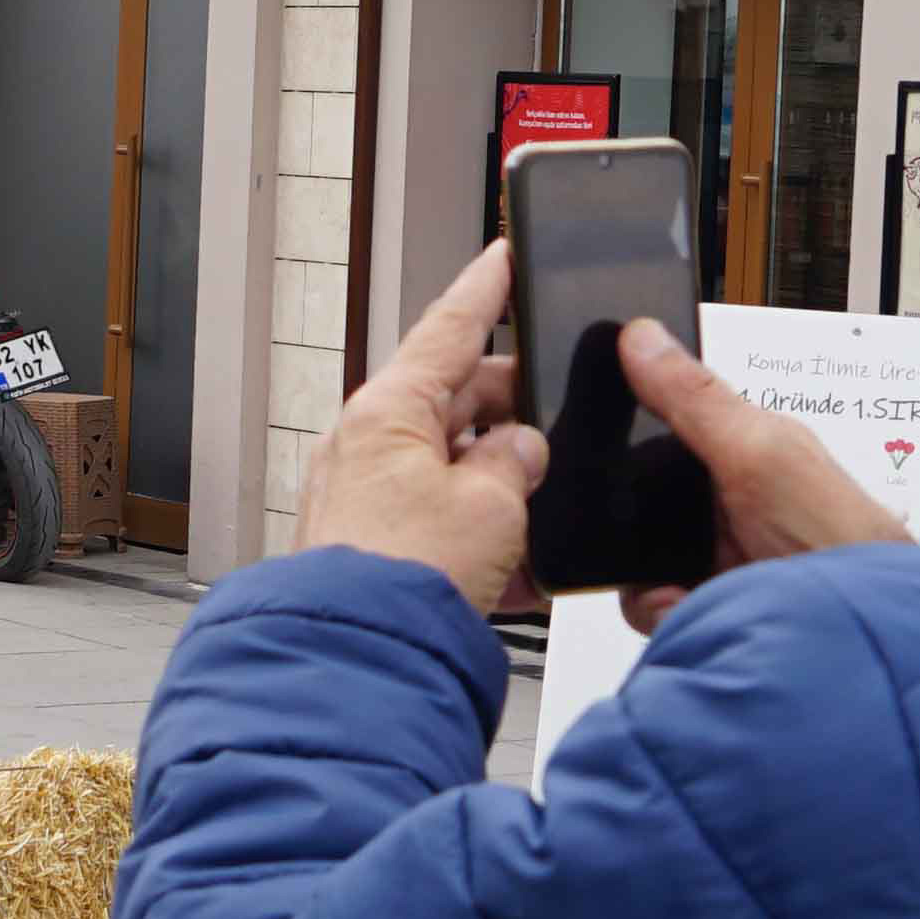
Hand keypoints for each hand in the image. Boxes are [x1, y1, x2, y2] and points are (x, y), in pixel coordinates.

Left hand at [297, 244, 545, 614]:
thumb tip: (520, 453)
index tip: (506, 255)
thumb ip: (516, 461)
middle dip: (514, 415)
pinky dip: (484, 540)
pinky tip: (520, 572)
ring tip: (544, 514)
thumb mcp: (492, 505)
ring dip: (504, 491)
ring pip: (455, 472)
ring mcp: (367, 500)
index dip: (487, 290)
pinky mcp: (376, 551)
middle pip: (457, 404)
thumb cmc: (402, 578)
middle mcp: (368, 448)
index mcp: (389, 412)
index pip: (449, 328)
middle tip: (561, 420)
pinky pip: (442, 526)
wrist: (358, 662)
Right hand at [615, 319, 912, 629]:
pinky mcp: (708, 607)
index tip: (597, 444)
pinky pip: (651, 605)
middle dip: (628, 525)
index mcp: (742, 449)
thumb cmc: (840, 543)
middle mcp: (723, 502)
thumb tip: (642, 337)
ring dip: (646, 577)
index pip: (662, 423)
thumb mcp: (760, 455)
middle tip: (643, 536)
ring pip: (637, 557)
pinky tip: (687, 610)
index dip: (627, 431)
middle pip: (637, 499)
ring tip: (678, 586)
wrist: (858, 642)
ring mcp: (714, 558)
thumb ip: (697, 399)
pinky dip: (661, 612)